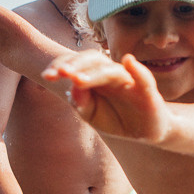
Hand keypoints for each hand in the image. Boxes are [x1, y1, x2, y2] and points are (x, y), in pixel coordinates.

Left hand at [43, 52, 170, 142]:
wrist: (146, 132)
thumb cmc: (117, 120)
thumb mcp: (93, 116)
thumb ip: (81, 104)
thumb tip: (71, 89)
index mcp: (95, 76)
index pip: (78, 63)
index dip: (62, 66)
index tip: (47, 76)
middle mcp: (111, 74)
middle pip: (93, 60)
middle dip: (75, 65)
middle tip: (59, 73)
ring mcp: (129, 80)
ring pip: (111, 70)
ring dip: (94, 73)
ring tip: (77, 80)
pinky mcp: (147, 92)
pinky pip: (143, 78)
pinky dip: (138, 69)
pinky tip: (129, 61)